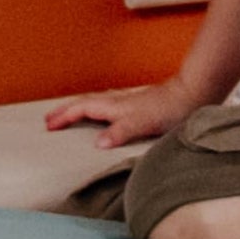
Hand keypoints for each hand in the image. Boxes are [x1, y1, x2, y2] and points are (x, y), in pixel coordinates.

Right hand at [43, 79, 200, 150]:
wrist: (191, 95)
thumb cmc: (168, 109)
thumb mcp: (142, 123)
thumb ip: (120, 132)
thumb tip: (97, 143)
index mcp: (114, 106)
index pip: (82, 109)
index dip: (65, 116)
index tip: (48, 125)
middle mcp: (118, 102)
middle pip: (84, 104)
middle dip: (65, 111)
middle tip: (48, 120)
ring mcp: (127, 103)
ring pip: (95, 104)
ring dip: (78, 110)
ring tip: (67, 118)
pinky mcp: (137, 107)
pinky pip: (107, 108)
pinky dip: (95, 112)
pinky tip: (102, 119)